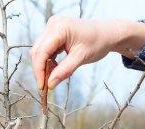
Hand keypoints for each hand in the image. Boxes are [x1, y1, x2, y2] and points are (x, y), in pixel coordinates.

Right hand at [29, 17, 144, 89]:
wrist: (107, 33)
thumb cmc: (98, 42)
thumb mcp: (81, 58)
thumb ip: (64, 71)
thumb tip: (50, 85)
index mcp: (60, 28)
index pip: (41, 52)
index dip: (39, 71)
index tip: (42, 87)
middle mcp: (53, 24)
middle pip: (37, 51)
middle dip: (40, 70)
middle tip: (46, 85)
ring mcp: (52, 27)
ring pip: (39, 51)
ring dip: (44, 66)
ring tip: (54, 76)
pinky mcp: (54, 32)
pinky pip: (45, 49)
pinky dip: (48, 60)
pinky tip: (57, 68)